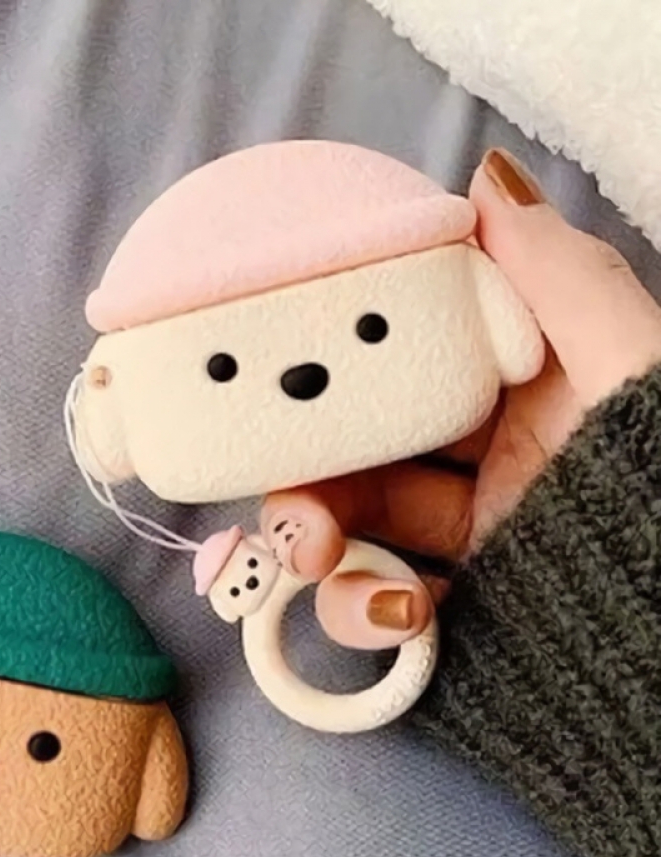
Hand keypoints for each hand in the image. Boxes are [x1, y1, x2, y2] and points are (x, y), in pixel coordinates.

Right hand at [262, 148, 660, 648]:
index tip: (289, 363)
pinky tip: (392, 615)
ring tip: (314, 558)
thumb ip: (565, 278)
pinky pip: (378, 593)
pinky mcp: (456, 595)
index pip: (405, 349)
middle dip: (305, 464)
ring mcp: (468, 527)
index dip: (338, 356)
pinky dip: (359, 608)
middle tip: (290, 488)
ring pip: (351, 519)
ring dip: (313, 539)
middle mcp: (486, 450)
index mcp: (520, 382)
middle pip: (358, 440)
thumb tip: (487, 181)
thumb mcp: (632, 368)